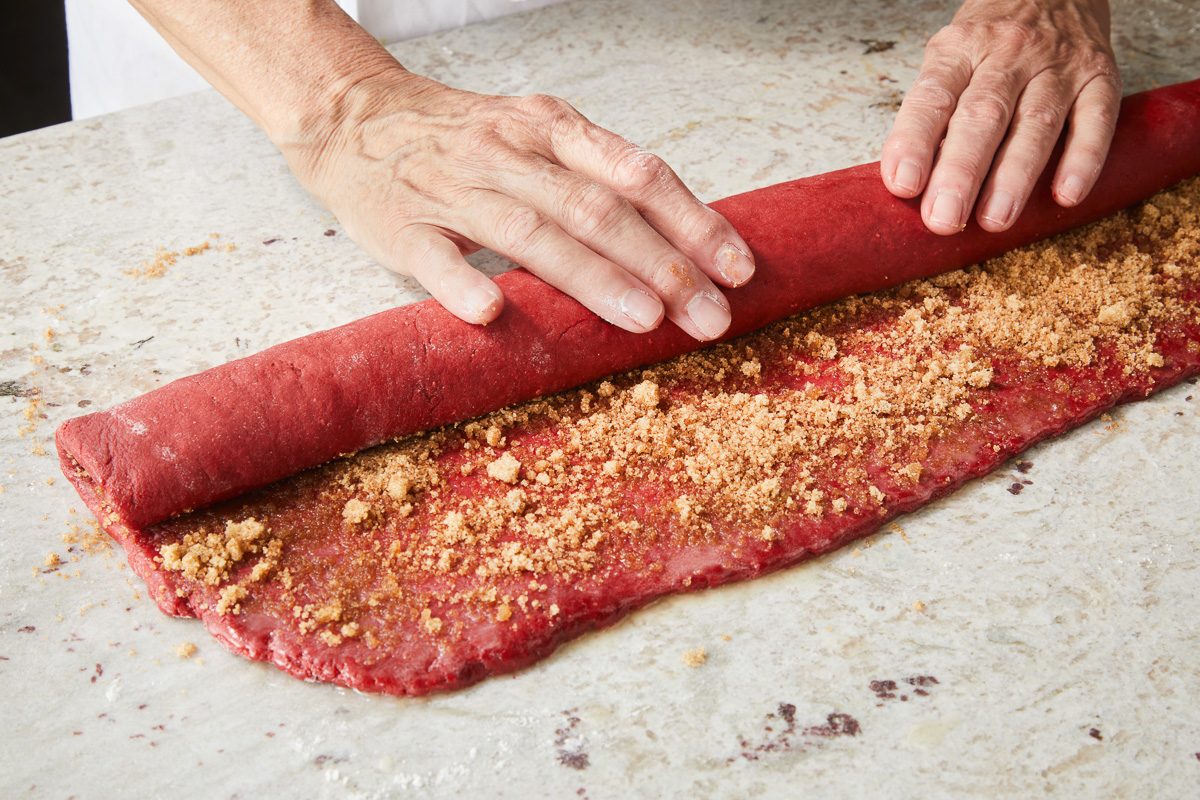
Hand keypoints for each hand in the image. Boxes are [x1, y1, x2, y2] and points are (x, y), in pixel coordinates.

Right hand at [283, 69, 754, 338]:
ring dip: (591, 276)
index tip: (737, 268)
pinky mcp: (399, 225)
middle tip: (709, 316)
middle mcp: (509, 153)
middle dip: (661, 264)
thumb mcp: (537, 132)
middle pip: (595, 207)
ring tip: (644, 319)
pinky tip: (493, 310)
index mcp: (551, 129)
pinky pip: (432, 255)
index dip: (692, 220)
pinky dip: (461, 280)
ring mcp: (454, 189)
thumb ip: (597, 175)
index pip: (636, 173)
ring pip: (530, 232)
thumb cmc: (461, 135)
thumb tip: (679, 236)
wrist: (351, 114)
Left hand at [880, 0, 1119, 234]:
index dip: (915, 141)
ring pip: (1036, 123)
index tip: (903, 184)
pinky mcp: (1100, 77)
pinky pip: (1096, 120)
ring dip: (1014, 177)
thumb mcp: (952, 58)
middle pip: (983, 115)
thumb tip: (913, 183)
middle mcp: (1008, 54)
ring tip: (994, 220)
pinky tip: (1066, 194)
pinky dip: (1083, 159)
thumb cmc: (991, 40)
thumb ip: (936, 113)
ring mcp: (1058, 65)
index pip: (933, 96)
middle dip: (961, 172)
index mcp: (960, 49)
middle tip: (944, 218)